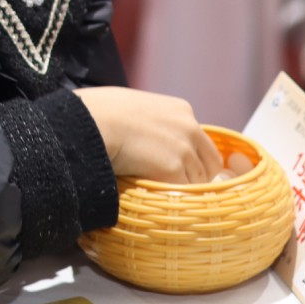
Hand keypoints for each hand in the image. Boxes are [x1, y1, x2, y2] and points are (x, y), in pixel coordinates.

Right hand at [73, 87, 224, 183]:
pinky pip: (181, 192)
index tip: (181, 167)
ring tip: (161, 192)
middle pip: (210, 162)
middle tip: (177, 186)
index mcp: (182, 109)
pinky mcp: (172, 169)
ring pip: (197, 181)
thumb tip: (144, 137)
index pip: (201, 140)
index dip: (192, 157)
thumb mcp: (137, 106)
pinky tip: (156, 195)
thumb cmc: (102, 111)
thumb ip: (152, 120)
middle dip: (197, 176)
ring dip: (181, 188)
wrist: (94, 121)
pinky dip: (171, 197)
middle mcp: (190, 128)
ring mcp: (184, 149)